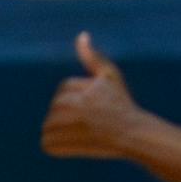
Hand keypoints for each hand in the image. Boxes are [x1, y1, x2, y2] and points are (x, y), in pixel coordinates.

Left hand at [41, 33, 145, 159]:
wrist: (133, 135)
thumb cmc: (122, 104)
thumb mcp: (110, 76)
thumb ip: (93, 57)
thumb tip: (82, 35)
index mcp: (78, 90)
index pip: (63, 90)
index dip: (78, 99)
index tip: (94, 107)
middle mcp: (71, 107)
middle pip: (54, 109)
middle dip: (68, 114)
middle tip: (91, 122)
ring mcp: (66, 128)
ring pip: (48, 127)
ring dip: (61, 131)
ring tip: (83, 133)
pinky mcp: (62, 146)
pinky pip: (47, 144)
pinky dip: (56, 146)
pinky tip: (75, 145)